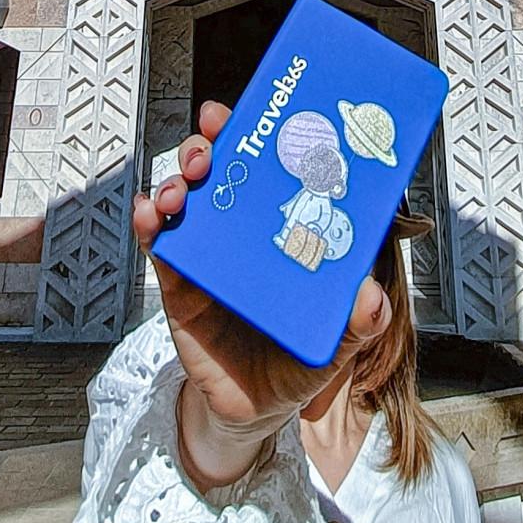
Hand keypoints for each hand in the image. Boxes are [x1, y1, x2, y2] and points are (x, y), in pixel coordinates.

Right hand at [134, 100, 391, 490]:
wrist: (253, 414)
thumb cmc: (297, 361)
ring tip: (185, 181)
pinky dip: (151, 224)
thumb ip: (359, 323)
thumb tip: (371, 296)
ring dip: (181, 176)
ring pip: (188, 196)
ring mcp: (209, 254)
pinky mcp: (179, 284)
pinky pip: (162, 245)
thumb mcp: (337, 343)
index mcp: (281, 230)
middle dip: (214, 141)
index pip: (272, 170)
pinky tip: (151, 213)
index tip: (261, 108)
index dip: (263, 134)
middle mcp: (242, 232)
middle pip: (223, 170)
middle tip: (216, 132)